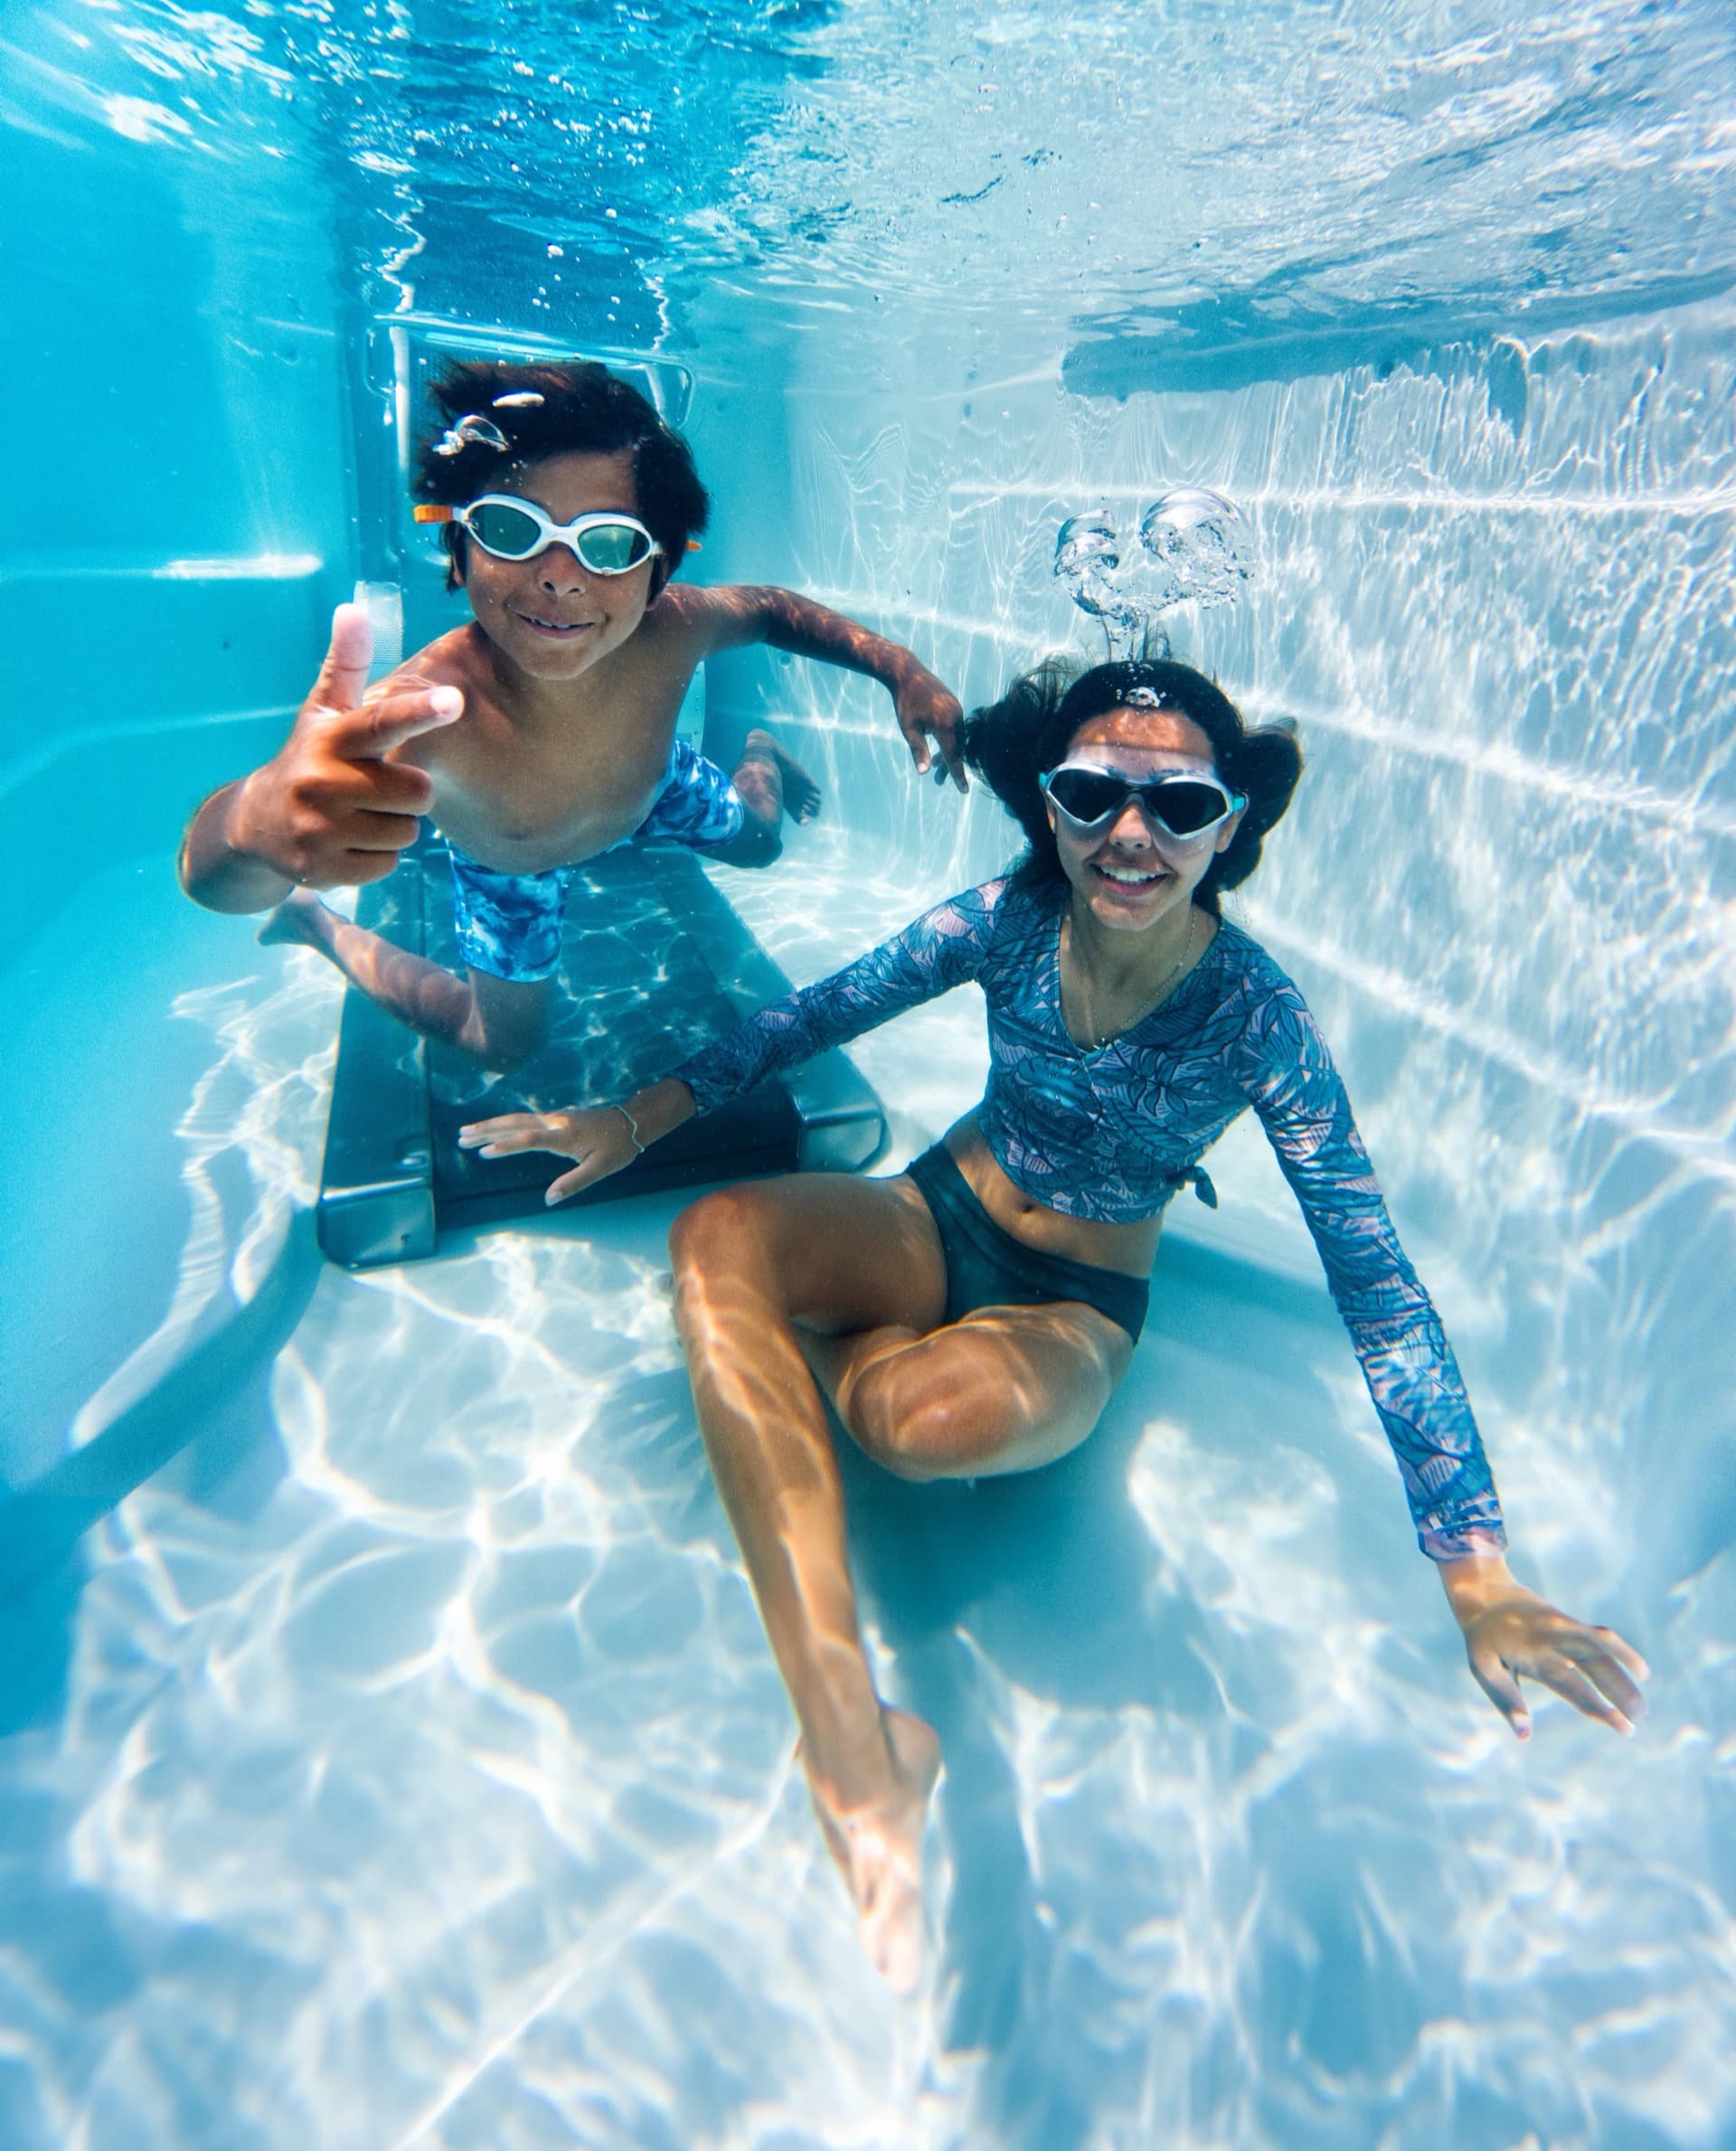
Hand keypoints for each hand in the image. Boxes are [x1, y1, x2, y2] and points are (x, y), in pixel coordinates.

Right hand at [225, 603, 461, 888]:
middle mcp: (321, 782)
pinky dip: (379, 857)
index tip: (455, 699)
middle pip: (416, 792)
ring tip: (362, 815)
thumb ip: (345, 664)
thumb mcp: (322, 711)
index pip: (380, 722)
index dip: (419, 711)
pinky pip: (388, 865)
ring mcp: (319, 829)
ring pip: (406, 833)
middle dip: (409, 792)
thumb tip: (353, 608)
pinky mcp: (321, 870)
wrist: (255, 824)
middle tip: (378, 787)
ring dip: (396, 826)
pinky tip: (351, 842)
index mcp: (330, 738)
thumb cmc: (308, 757)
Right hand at [457, 1103, 641, 1204]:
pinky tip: (492, 1129)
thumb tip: (548, 1200)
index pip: (530, 1139)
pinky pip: (523, 1120)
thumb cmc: (618, 1147)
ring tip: (466, 1132)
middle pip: (514, 1123)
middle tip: (461, 1136)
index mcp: (564, 1135)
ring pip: (516, 1119)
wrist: (631, 1121)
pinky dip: (504, 1124)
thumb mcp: (601, 1169)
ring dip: (490, 1125)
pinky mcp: (554, 1118)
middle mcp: (555, 1122)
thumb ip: (574, 1183)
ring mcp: (554, 1118)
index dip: (507, 1146)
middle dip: (486, 1130)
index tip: (484, 1152)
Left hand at [891, 662, 966, 792]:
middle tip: (938, 782)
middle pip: (956, 749)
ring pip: (957, 739)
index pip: (954, 756)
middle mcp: (957, 717)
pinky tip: (939, 746)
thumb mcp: (909, 729)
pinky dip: (949, 740)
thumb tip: (924, 773)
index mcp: (946, 724)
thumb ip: (919, 751)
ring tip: (936, 767)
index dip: (958, 775)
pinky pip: (956, 728)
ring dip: (949, 753)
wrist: (907, 672)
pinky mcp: (955, 706)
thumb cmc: (905, 702)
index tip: (964, 791)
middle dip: (949, 766)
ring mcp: (958, 710)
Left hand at [1442, 1560, 1649, 1738]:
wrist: (1484, 1592)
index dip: (1596, 1705)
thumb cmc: (1483, 1639)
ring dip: (1625, 1677)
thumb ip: (1506, 1699)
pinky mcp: (1570, 1621)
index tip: (1620, 1725)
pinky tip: (1641, 1670)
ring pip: (1602, 1651)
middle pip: (1593, 1666)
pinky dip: (1622, 1651)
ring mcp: (1564, 1627)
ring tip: (1642, 1708)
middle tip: (1639, 1721)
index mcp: (1531, 1653)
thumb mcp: (1483, 1667)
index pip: (1570, 1684)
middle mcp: (1553, 1639)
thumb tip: (1525, 1734)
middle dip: (1618, 1693)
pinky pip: (1600, 1636)